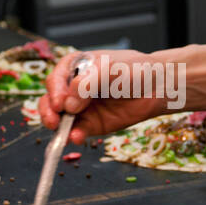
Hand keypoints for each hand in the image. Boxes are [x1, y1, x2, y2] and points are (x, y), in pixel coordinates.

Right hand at [39, 50, 168, 143]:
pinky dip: (74, 136)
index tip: (59, 103)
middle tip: (54, 120)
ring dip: (58, 127)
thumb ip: (88, 83)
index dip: (54, 91)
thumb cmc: (134, 70)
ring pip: (59, 118)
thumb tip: (70, 103)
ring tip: (62, 132)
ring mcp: (80, 108)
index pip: (56, 78)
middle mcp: (73, 88)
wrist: (156, 88)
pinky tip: (77, 137)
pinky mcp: (91, 125)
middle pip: (51, 100)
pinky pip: (77, 131)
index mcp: (75, 67)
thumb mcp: (110, 69)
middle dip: (49, 111)